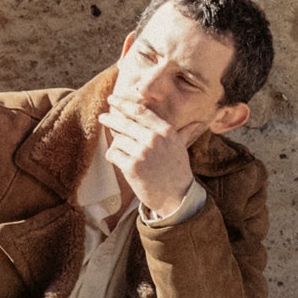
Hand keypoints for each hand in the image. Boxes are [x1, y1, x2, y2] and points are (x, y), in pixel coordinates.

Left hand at [101, 96, 197, 218]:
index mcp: (166, 131)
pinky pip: (113, 153)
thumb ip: (182, 132)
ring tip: (124, 153)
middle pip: (125, 123)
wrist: (176, 197)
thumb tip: (194, 123)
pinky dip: (114, 157)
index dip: (124, 103)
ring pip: (118, 140)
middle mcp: (154, 139)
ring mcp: (142, 153)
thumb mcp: (181, 148)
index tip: (113, 99)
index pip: (140, 111)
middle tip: (103, 117)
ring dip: (118, 145)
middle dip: (111, 119)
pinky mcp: (132, 167)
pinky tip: (121, 162)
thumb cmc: (177, 172)